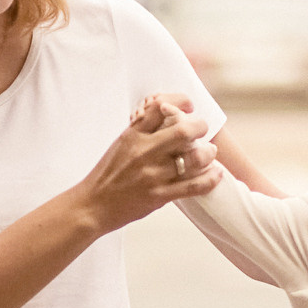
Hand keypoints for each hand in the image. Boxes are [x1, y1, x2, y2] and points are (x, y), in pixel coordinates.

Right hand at [81, 95, 217, 232]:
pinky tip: (216, 173)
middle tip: (203, 129)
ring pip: (194, 158)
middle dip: (200, 127)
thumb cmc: (107, 174)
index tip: (189, 106)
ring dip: (208, 154)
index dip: (181, 101)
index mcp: (133, 135)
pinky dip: (210, 178)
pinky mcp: (159, 196)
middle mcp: (144, 152)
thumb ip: (144, 131)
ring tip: (210, 153)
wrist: (92, 205)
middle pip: (184, 131)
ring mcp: (153, 175)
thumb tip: (170, 117)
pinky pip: (194, 186)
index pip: (160, 107)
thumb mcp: (121, 144)